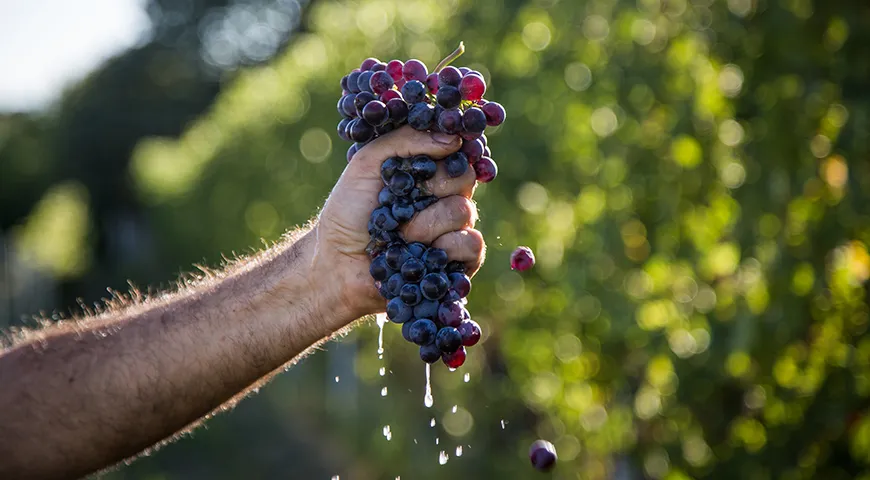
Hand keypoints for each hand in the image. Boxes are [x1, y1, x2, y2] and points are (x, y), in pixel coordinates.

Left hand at [314, 126, 485, 319]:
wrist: (338, 262)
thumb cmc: (348, 210)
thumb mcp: (367, 162)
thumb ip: (406, 140)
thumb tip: (453, 138)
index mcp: (428, 170)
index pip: (456, 149)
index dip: (447, 151)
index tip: (427, 160)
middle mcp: (445, 196)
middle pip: (465, 177)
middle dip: (432, 188)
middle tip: (404, 202)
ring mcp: (454, 228)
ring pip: (465, 211)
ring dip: (428, 224)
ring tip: (401, 236)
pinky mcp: (458, 260)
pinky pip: (472, 245)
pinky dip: (447, 248)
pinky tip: (424, 255)